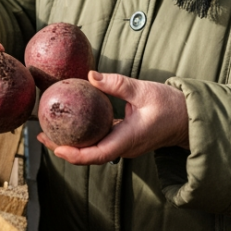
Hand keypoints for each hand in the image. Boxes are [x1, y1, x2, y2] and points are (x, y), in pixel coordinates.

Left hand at [38, 71, 189, 165]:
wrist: (189, 118)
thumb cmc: (170, 105)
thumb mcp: (144, 89)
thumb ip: (117, 84)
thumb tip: (90, 76)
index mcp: (128, 138)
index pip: (97, 154)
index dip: (74, 154)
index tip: (56, 148)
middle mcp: (123, 146)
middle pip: (89, 154)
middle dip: (64, 148)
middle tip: (41, 134)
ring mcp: (123, 144)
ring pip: (93, 149)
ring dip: (72, 142)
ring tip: (50, 129)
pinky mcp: (124, 138)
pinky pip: (100, 141)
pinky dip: (84, 135)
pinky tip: (73, 123)